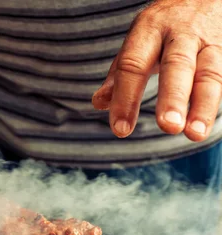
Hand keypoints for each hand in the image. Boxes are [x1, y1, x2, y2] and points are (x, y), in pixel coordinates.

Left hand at [92, 0, 221, 141]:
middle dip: (172, 97)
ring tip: (195, 134)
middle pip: (177, 66)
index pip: (133, 65)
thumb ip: (121, 73)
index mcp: (150, 29)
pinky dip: (219, 100)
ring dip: (203, 106)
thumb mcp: (139, 40)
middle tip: (168, 126)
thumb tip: (99, 103)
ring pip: (211, 73)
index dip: (126, 98)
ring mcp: (211, 40)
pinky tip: (208, 123)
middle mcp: (181, 33)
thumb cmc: (165, 26)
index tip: (121, 130)